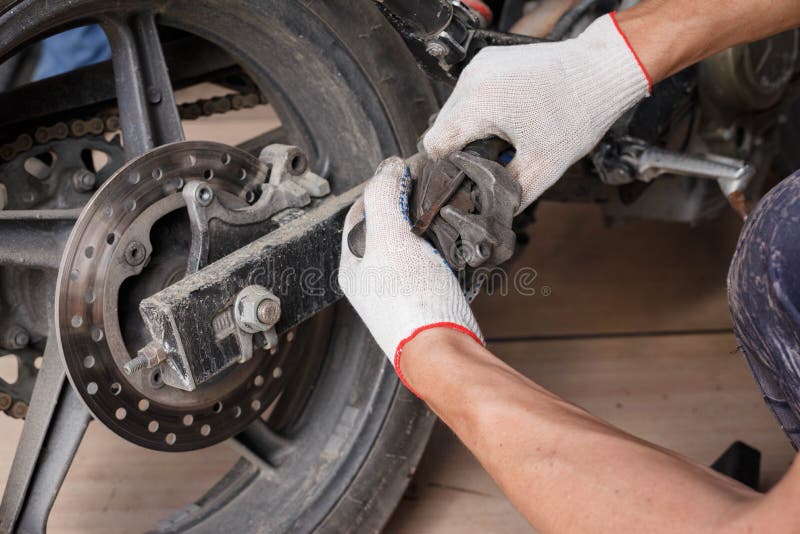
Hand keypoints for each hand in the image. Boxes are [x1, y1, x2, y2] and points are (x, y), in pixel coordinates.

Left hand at [338, 157, 482, 393]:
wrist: (444, 352)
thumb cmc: (412, 303)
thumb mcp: (391, 238)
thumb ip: (384, 198)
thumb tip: (386, 168)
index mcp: (353, 266)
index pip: (358, 213)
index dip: (378, 188)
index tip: (402, 173)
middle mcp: (371, 281)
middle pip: (383, 231)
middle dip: (404, 209)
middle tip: (427, 193)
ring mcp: (397, 294)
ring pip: (409, 250)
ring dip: (426, 231)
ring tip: (444, 216)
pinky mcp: (424, 303)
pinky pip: (430, 268)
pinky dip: (441, 253)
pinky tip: (455, 248)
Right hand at [423, 13, 650, 209]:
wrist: (603, 70)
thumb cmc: (578, 111)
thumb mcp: (543, 167)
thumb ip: (511, 195)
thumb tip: (494, 214)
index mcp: (477, 105)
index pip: (435, 145)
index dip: (447, 167)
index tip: (465, 177)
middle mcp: (472, 80)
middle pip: (443, 127)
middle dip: (461, 149)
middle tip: (492, 162)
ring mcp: (479, 66)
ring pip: (455, 110)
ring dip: (470, 129)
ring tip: (502, 140)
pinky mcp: (489, 60)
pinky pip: (470, 93)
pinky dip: (481, 109)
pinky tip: (506, 119)